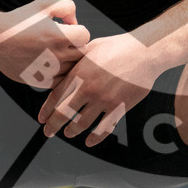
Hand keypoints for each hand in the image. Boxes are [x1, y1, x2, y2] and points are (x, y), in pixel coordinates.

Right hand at [0, 0, 89, 89]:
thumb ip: (66, 7)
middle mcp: (56, 56)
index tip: (67, 30)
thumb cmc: (19, 20)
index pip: (85, 36)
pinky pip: (60, 81)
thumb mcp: (43, 5)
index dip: (78, 30)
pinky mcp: (40, 81)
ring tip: (54, 51)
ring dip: (68, 60)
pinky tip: (49, 63)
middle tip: (63, 41)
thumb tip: (75, 22)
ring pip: (72, 68)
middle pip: (82, 53)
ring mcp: (48, 71)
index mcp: (60, 36)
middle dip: (76, 45)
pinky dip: (59, 73)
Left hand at [37, 33, 161, 146]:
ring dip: (72, 131)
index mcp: (79, 73)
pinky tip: (89, 141)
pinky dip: (94, 138)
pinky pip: (103, 128)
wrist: (145, 52)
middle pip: (63, 113)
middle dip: (53, 126)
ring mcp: (103, 100)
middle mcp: (88, 88)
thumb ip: (76, 59)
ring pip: (81, 123)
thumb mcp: (92, 47)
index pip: (55, 97)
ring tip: (69, 133)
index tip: (42, 119)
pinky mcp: (119, 107)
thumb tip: (65, 65)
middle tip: (48, 132)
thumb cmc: (119, 46)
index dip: (46, 111)